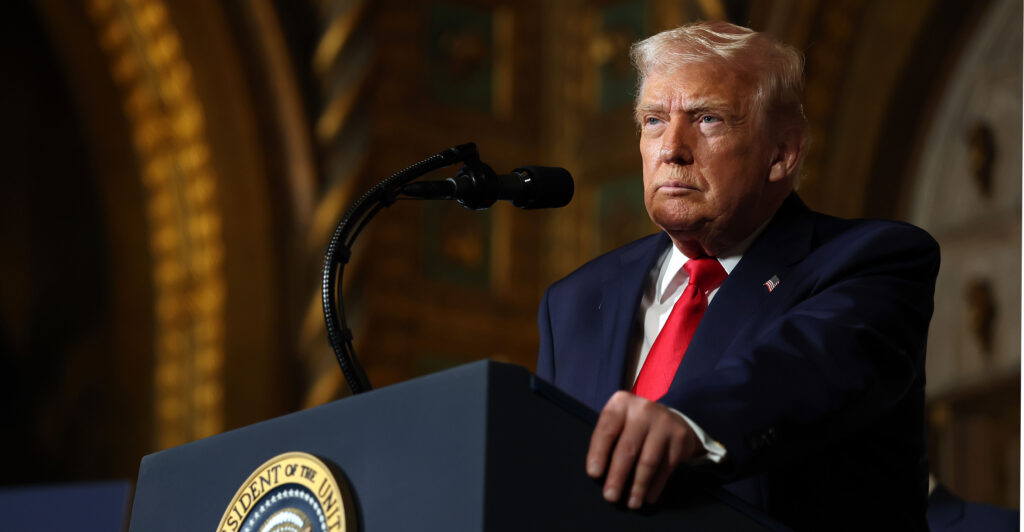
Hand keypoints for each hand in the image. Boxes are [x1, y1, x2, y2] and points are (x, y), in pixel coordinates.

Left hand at [586, 391, 700, 508]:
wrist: (668, 419)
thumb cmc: (632, 426)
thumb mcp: (618, 423)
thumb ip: (607, 440)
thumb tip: (598, 475)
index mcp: (621, 403)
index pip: (607, 430)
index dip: (598, 453)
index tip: (594, 474)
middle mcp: (643, 409)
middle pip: (627, 448)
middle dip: (617, 476)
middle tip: (610, 497)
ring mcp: (664, 422)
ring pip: (648, 461)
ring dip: (638, 486)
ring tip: (631, 503)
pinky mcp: (680, 437)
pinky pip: (666, 468)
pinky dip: (655, 486)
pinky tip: (647, 497)